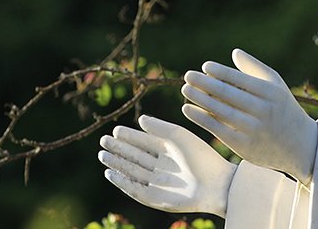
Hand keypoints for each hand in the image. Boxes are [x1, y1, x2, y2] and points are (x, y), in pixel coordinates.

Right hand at [98, 115, 236, 217]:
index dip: (129, 136)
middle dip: (119, 149)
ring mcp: (158, 183)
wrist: (216, 185)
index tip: (115, 129)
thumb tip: (140, 119)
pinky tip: (110, 173)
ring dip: (117, 164)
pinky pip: (134, 189)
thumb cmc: (201, 157)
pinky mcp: (155, 199)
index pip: (144, 141)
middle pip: (135, 156)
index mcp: (169, 150)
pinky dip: (122, 182)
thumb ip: (159, 127)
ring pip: (132, 171)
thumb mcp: (179, 136)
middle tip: (103, 140)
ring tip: (102, 155)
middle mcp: (162, 166)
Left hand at [181, 49, 317, 183]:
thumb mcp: (276, 86)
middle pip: (230, 95)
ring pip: (222, 113)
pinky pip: (219, 130)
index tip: (205, 66)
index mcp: (271, 93)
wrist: (301, 146)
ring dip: (201, 100)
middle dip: (206, 84)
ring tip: (186, 89)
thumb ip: (255, 69)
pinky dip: (202, 119)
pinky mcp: (245, 147)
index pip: (242, 80)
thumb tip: (235, 52)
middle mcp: (264, 111)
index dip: (222, 72)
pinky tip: (188, 109)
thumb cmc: (283, 109)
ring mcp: (254, 131)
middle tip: (188, 76)